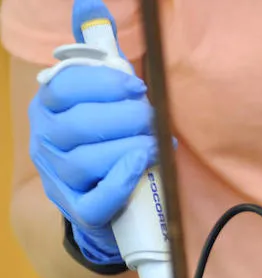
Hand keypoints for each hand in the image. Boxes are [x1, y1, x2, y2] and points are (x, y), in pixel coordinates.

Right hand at [29, 0, 155, 264]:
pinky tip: (142, 165)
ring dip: (130, 148)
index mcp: (49, 107)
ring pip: (89, 161)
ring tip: (155, 144)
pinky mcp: (80, 211)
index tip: (137, 88)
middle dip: (126, 118)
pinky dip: (122, 181)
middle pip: (82, 125)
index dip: (106, 85)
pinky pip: (98, 199)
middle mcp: (47, 142)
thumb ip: (97, 55)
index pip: (68, 88)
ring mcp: (61, 179)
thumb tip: (91, 2)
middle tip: (152, 118)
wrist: (103, 201)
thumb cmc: (105, 140)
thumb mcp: (99, 96)